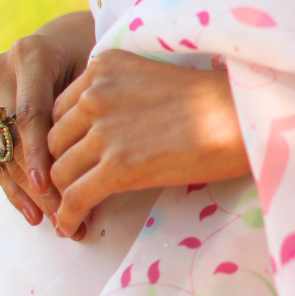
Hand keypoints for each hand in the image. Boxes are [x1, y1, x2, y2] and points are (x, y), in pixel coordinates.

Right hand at [0, 11, 96, 226]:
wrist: (71, 38)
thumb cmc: (97, 54)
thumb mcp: (98, 68)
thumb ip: (88, 105)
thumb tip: (90, 162)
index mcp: (30, 54)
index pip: (29, 113)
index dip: (38, 154)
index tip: (50, 188)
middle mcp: (1, 71)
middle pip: (14, 138)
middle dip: (38, 182)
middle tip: (64, 216)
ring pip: (4, 152)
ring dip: (28, 192)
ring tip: (56, 222)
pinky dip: (16, 188)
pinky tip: (34, 214)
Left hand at [47, 49, 250, 238]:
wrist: (241, 113)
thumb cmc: (210, 98)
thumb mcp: (150, 78)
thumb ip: (117, 95)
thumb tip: (102, 134)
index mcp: (102, 66)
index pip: (60, 110)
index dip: (65, 140)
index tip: (75, 161)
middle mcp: (94, 93)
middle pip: (54, 141)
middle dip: (60, 168)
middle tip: (72, 190)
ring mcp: (103, 130)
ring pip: (59, 172)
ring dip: (62, 196)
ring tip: (72, 212)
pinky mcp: (117, 166)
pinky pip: (75, 198)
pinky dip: (67, 217)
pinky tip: (71, 229)